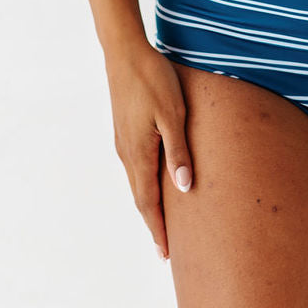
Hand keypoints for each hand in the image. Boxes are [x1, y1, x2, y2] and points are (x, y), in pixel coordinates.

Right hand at [103, 39, 193, 262]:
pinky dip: (145, 186)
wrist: (125, 52)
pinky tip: (155, 185)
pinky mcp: (125, 130)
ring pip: (137, 183)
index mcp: (138, 153)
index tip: (166, 255)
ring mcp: (123, 142)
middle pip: (140, 198)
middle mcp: (126, 153)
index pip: (148, 202)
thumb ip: (178, 151)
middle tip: (165, 251)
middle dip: (153, 224)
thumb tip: (184, 189)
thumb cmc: (154, 79)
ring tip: (162, 224)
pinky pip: (136, 167)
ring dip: (149, 206)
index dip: (158, 229)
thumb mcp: (173, 114)